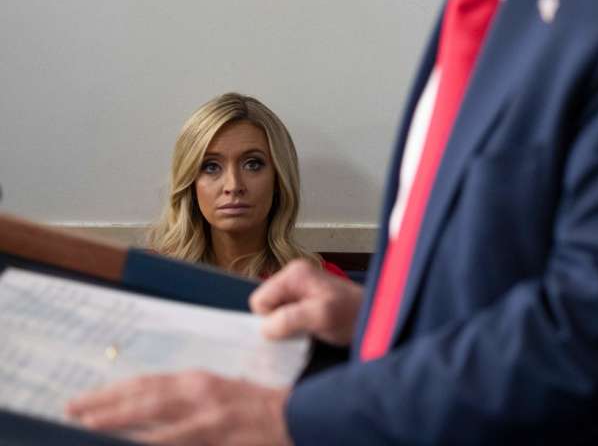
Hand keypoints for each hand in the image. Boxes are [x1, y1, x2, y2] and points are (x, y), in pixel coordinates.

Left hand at [67, 371, 289, 444]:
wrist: (302, 418)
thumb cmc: (261, 407)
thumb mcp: (223, 393)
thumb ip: (189, 399)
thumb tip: (149, 407)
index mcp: (201, 382)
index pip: (147, 385)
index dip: (112, 392)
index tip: (83, 399)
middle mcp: (200, 397)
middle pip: (143, 400)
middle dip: (104, 405)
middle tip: (70, 409)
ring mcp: (208, 422)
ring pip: (154, 425)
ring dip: (120, 424)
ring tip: (87, 426)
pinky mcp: (217, 441)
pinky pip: (176, 444)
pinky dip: (152, 444)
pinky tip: (134, 445)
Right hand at [250, 258, 362, 344]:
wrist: (375, 318)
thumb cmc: (353, 314)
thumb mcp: (322, 316)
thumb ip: (291, 318)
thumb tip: (264, 328)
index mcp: (294, 273)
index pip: (259, 300)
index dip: (271, 318)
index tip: (294, 325)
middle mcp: (293, 278)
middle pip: (265, 308)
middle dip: (278, 323)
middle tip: (303, 328)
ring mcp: (299, 290)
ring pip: (273, 316)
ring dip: (287, 328)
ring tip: (309, 329)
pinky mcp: (304, 304)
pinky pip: (284, 319)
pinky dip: (293, 330)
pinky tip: (310, 331)